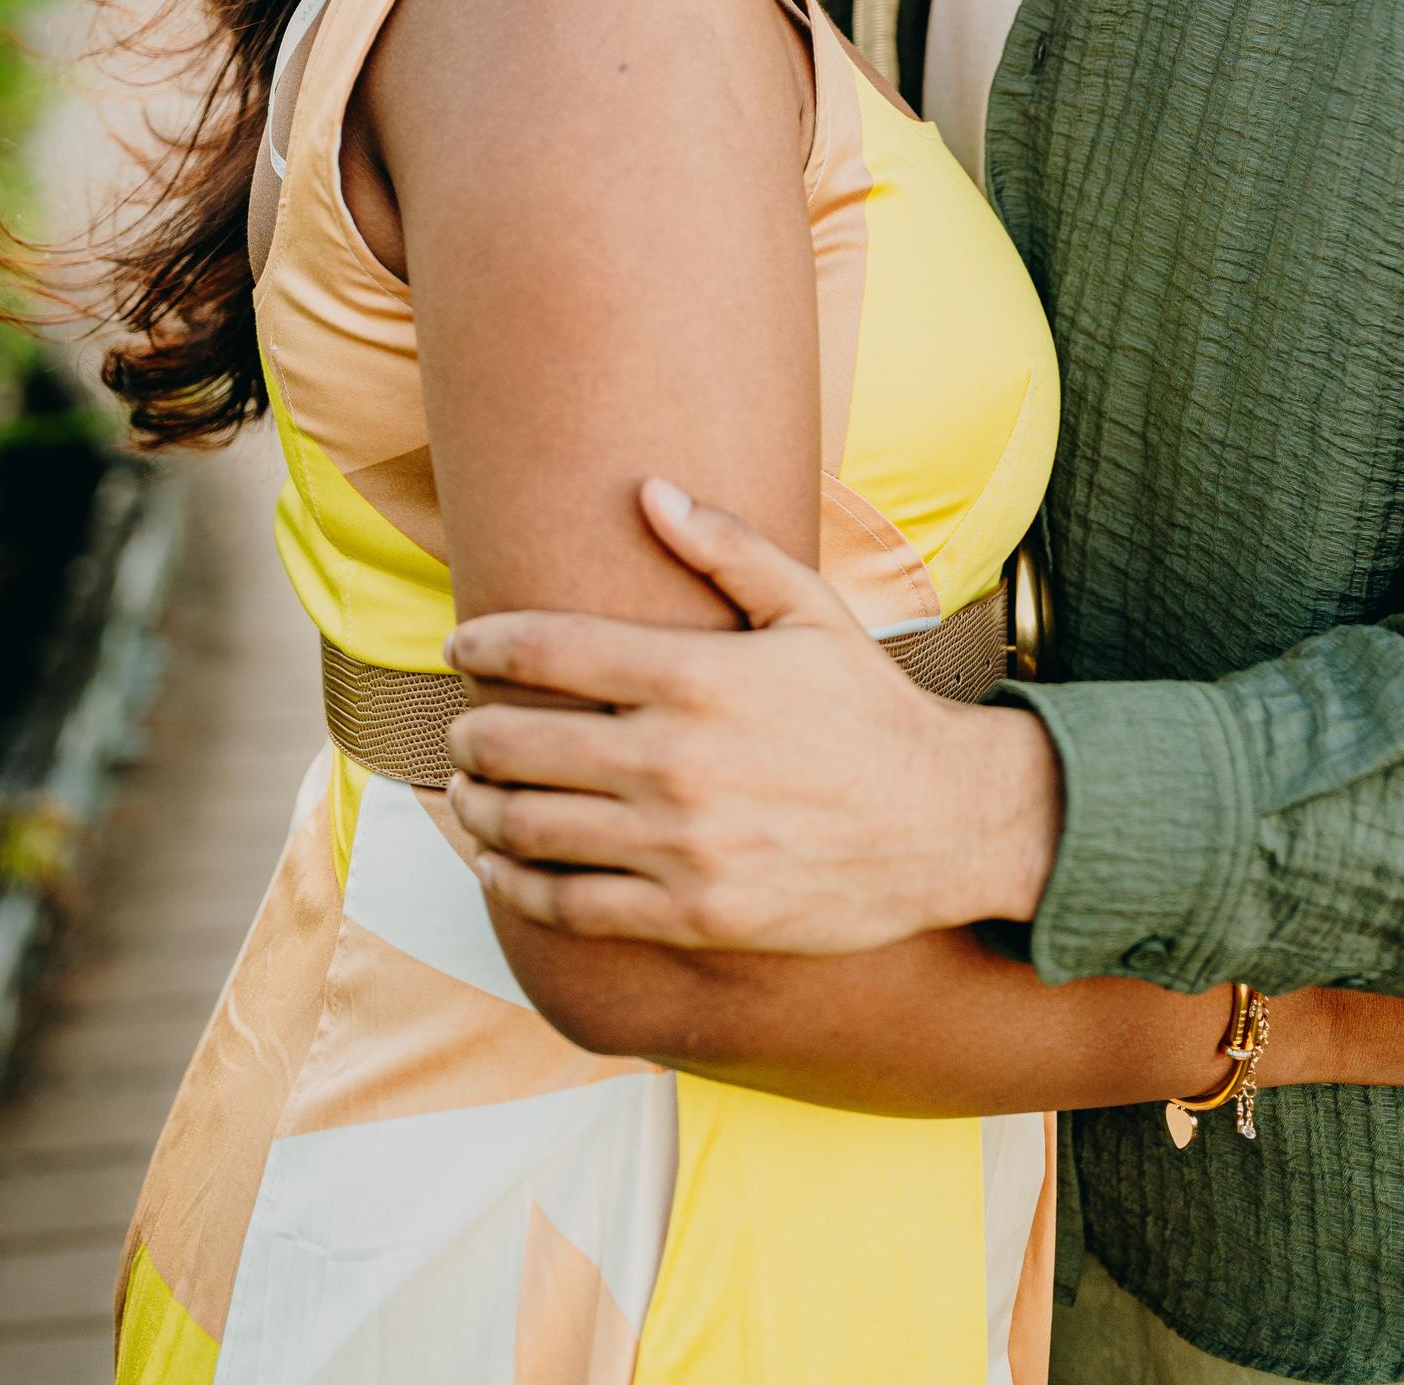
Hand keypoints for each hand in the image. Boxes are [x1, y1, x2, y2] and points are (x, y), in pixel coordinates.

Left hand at [444, 480, 1063, 952]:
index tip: (461, 645)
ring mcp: (680, 844)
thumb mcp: (810, 608)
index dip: (486, 644)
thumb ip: (726, 547)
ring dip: (478, 806)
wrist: (943, 822)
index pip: (549, 649)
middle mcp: (675, 760)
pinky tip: (499, 864)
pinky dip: (515, 884)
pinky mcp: (691, 912)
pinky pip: (570, 904)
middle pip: (519, 741)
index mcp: (696, 675)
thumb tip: (648, 490)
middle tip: (463, 725)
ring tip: (469, 790)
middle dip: (472, 731)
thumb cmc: (869, 707)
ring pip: (529, 826)